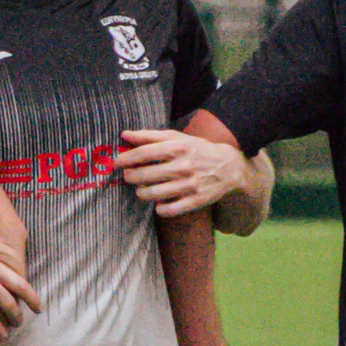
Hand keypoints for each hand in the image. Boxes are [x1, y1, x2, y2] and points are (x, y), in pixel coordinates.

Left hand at [114, 128, 252, 216]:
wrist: (229, 168)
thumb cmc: (197, 150)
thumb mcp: (177, 138)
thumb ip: (150, 136)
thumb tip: (125, 135)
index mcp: (177, 147)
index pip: (143, 153)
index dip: (126, 158)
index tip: (117, 162)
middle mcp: (182, 166)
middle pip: (144, 175)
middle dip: (130, 176)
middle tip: (129, 176)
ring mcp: (188, 185)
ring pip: (152, 194)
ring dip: (141, 193)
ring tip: (141, 189)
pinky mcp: (194, 201)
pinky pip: (167, 210)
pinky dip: (158, 208)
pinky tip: (158, 202)